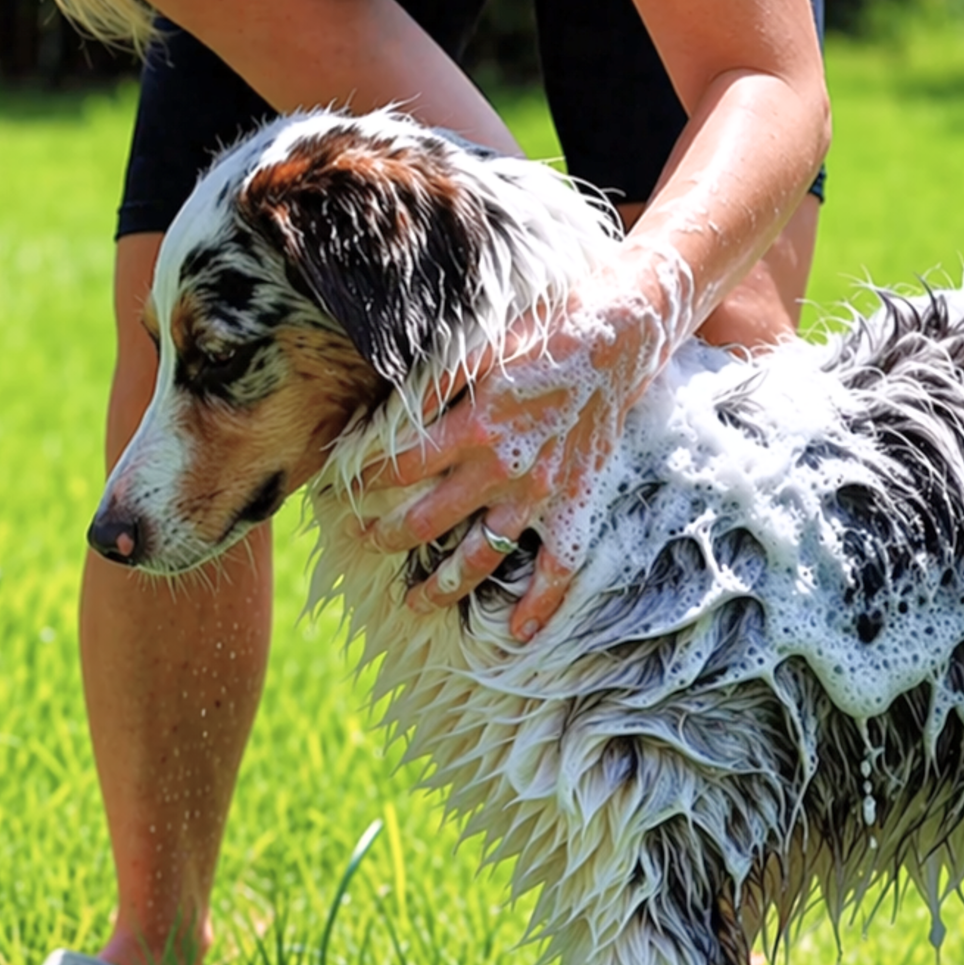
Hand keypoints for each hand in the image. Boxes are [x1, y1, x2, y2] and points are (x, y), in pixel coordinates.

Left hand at [361, 251, 687, 641]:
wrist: (619, 335)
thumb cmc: (545, 330)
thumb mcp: (480, 341)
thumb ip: (431, 378)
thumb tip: (385, 404)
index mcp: (472, 427)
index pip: (398, 467)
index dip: (364, 478)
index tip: (344, 483)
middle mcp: (501, 470)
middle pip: (425, 521)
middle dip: (385, 536)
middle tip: (363, 540)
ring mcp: (539, 496)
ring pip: (479, 558)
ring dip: (441, 586)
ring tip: (414, 603)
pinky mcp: (575, 506)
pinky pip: (558, 569)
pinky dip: (541, 605)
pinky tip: (519, 634)